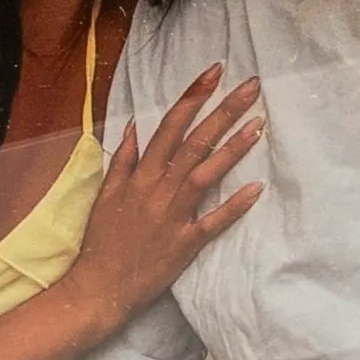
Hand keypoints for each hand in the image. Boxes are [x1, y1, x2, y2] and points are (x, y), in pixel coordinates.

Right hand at [68, 62, 262, 327]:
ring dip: (233, 148)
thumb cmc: (103, 241)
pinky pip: (213, 222)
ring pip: (206, 173)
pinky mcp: (186, 244)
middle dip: (224, 110)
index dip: (193, 96)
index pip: (170, 125)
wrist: (99, 287)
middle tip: (252, 86)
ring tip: (259, 123)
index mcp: (140, 174)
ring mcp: (173, 215)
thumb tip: (132, 125)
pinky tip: (257, 189)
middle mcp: (158, 189)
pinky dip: (234, 207)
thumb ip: (122, 160)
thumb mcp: (106, 194)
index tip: (216, 72)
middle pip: (195, 141)